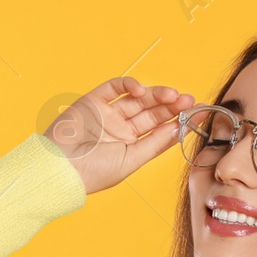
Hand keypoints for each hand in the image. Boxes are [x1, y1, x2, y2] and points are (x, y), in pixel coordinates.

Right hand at [43, 76, 194, 195]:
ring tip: (172, 95)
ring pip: (137, 99)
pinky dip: (129, 84)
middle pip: (152, 112)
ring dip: (156, 94)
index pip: (159, 130)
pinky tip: (141, 89)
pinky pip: (114, 87)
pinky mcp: (93, 101)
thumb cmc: (93, 172)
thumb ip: (154, 144)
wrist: (59, 167)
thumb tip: (179, 130)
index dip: (178, 121)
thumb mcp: (131, 161)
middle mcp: (121, 129)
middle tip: (188, 100)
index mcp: (131, 146)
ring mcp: (108, 114)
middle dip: (171, 106)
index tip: (197, 114)